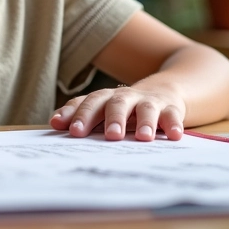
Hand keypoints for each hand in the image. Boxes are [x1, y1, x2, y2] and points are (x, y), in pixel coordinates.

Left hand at [49, 85, 184, 141]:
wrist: (163, 91)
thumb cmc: (124, 108)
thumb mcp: (103, 110)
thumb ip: (81, 116)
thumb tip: (54, 123)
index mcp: (105, 99)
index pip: (89, 103)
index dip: (79, 114)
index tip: (69, 129)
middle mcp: (125, 98)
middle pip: (116, 104)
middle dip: (112, 118)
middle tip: (110, 136)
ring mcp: (148, 102)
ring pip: (145, 109)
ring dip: (144, 121)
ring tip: (144, 137)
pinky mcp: (170, 109)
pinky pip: (172, 115)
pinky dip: (173, 124)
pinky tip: (174, 135)